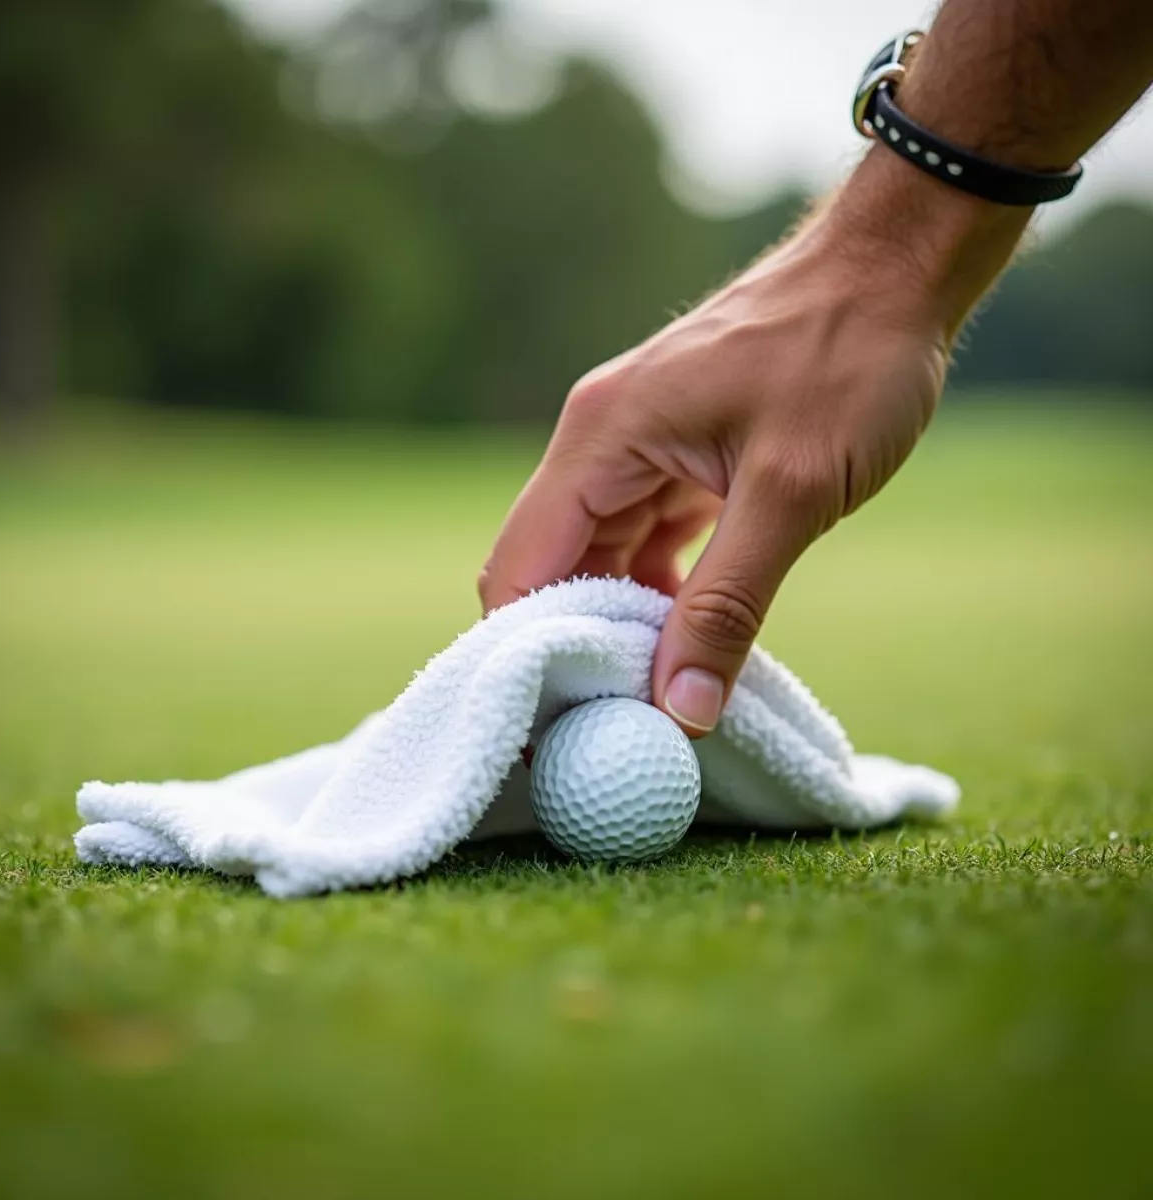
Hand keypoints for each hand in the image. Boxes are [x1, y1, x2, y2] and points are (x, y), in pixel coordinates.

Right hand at [479, 152, 1027, 734]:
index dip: (524, 654)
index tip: (550, 734)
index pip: (521, 567)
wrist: (897, 271)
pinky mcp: (676, 458)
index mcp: (600, 439)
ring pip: (598, 560)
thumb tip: (681, 711)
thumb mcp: (791, 492)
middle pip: (551, 569)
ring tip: (653, 700)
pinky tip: (693, 639)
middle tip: (609, 733)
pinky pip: (643, 542)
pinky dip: (659, 595)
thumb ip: (729, 605)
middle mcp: (600, 443)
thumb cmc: (846, 358)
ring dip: (622, 627)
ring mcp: (638, 449)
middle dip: (575, 650)